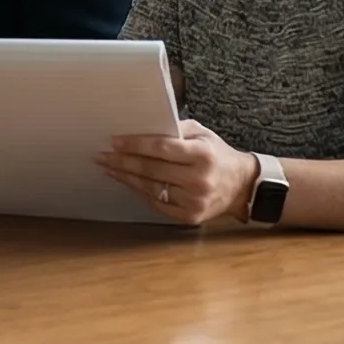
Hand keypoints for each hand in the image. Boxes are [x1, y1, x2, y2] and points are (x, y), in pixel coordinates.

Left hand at [95, 119, 258, 224]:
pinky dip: (139, 192)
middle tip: (102, 155)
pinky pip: (157, 204)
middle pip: (151, 170)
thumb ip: (175, 128)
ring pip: (150, 189)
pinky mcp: (189, 217)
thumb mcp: (202, 134)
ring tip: (109, 167)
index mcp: (203, 155)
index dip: (135, 145)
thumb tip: (142, 126)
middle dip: (122, 161)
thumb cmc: (217, 155)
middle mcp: (199, 179)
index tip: (114, 141)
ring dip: (125, 177)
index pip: (161, 149)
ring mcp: (194, 201)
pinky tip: (126, 181)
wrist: (241, 186)